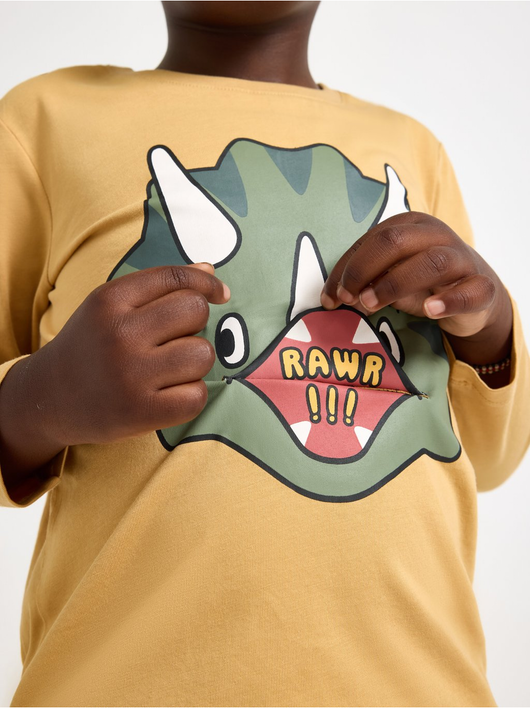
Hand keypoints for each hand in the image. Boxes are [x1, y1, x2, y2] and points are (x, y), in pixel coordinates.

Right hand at [31, 263, 229, 446]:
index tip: (220, 295)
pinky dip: (192, 395)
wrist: (47, 399)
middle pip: (196, 311)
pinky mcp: (140, 413)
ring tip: (169, 369)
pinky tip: (170, 394)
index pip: (175, 278)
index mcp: (109, 300)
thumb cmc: (90, 347)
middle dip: (194, 325)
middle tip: (173, 340)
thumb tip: (209, 271)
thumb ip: (158, 287)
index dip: (206, 284)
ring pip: (203, 354)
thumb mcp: (110, 307)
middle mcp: (119, 334)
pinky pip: (198, 395)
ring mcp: (130, 375)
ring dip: (195, 362)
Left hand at [320, 211, 512, 376]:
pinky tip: (429, 309)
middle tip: (347, 298)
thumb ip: (365, 282)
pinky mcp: (482, 286)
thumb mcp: (390, 277)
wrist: (475, 293)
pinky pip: (469, 291)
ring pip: (431, 263)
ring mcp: (461, 259)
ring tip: (370, 304)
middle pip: (395, 241)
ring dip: (395, 284)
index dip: (346, 269)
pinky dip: (448, 300)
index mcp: (409, 226)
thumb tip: (338, 296)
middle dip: (364, 269)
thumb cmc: (422, 281)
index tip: (330, 298)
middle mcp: (435, 235)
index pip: (371, 241)